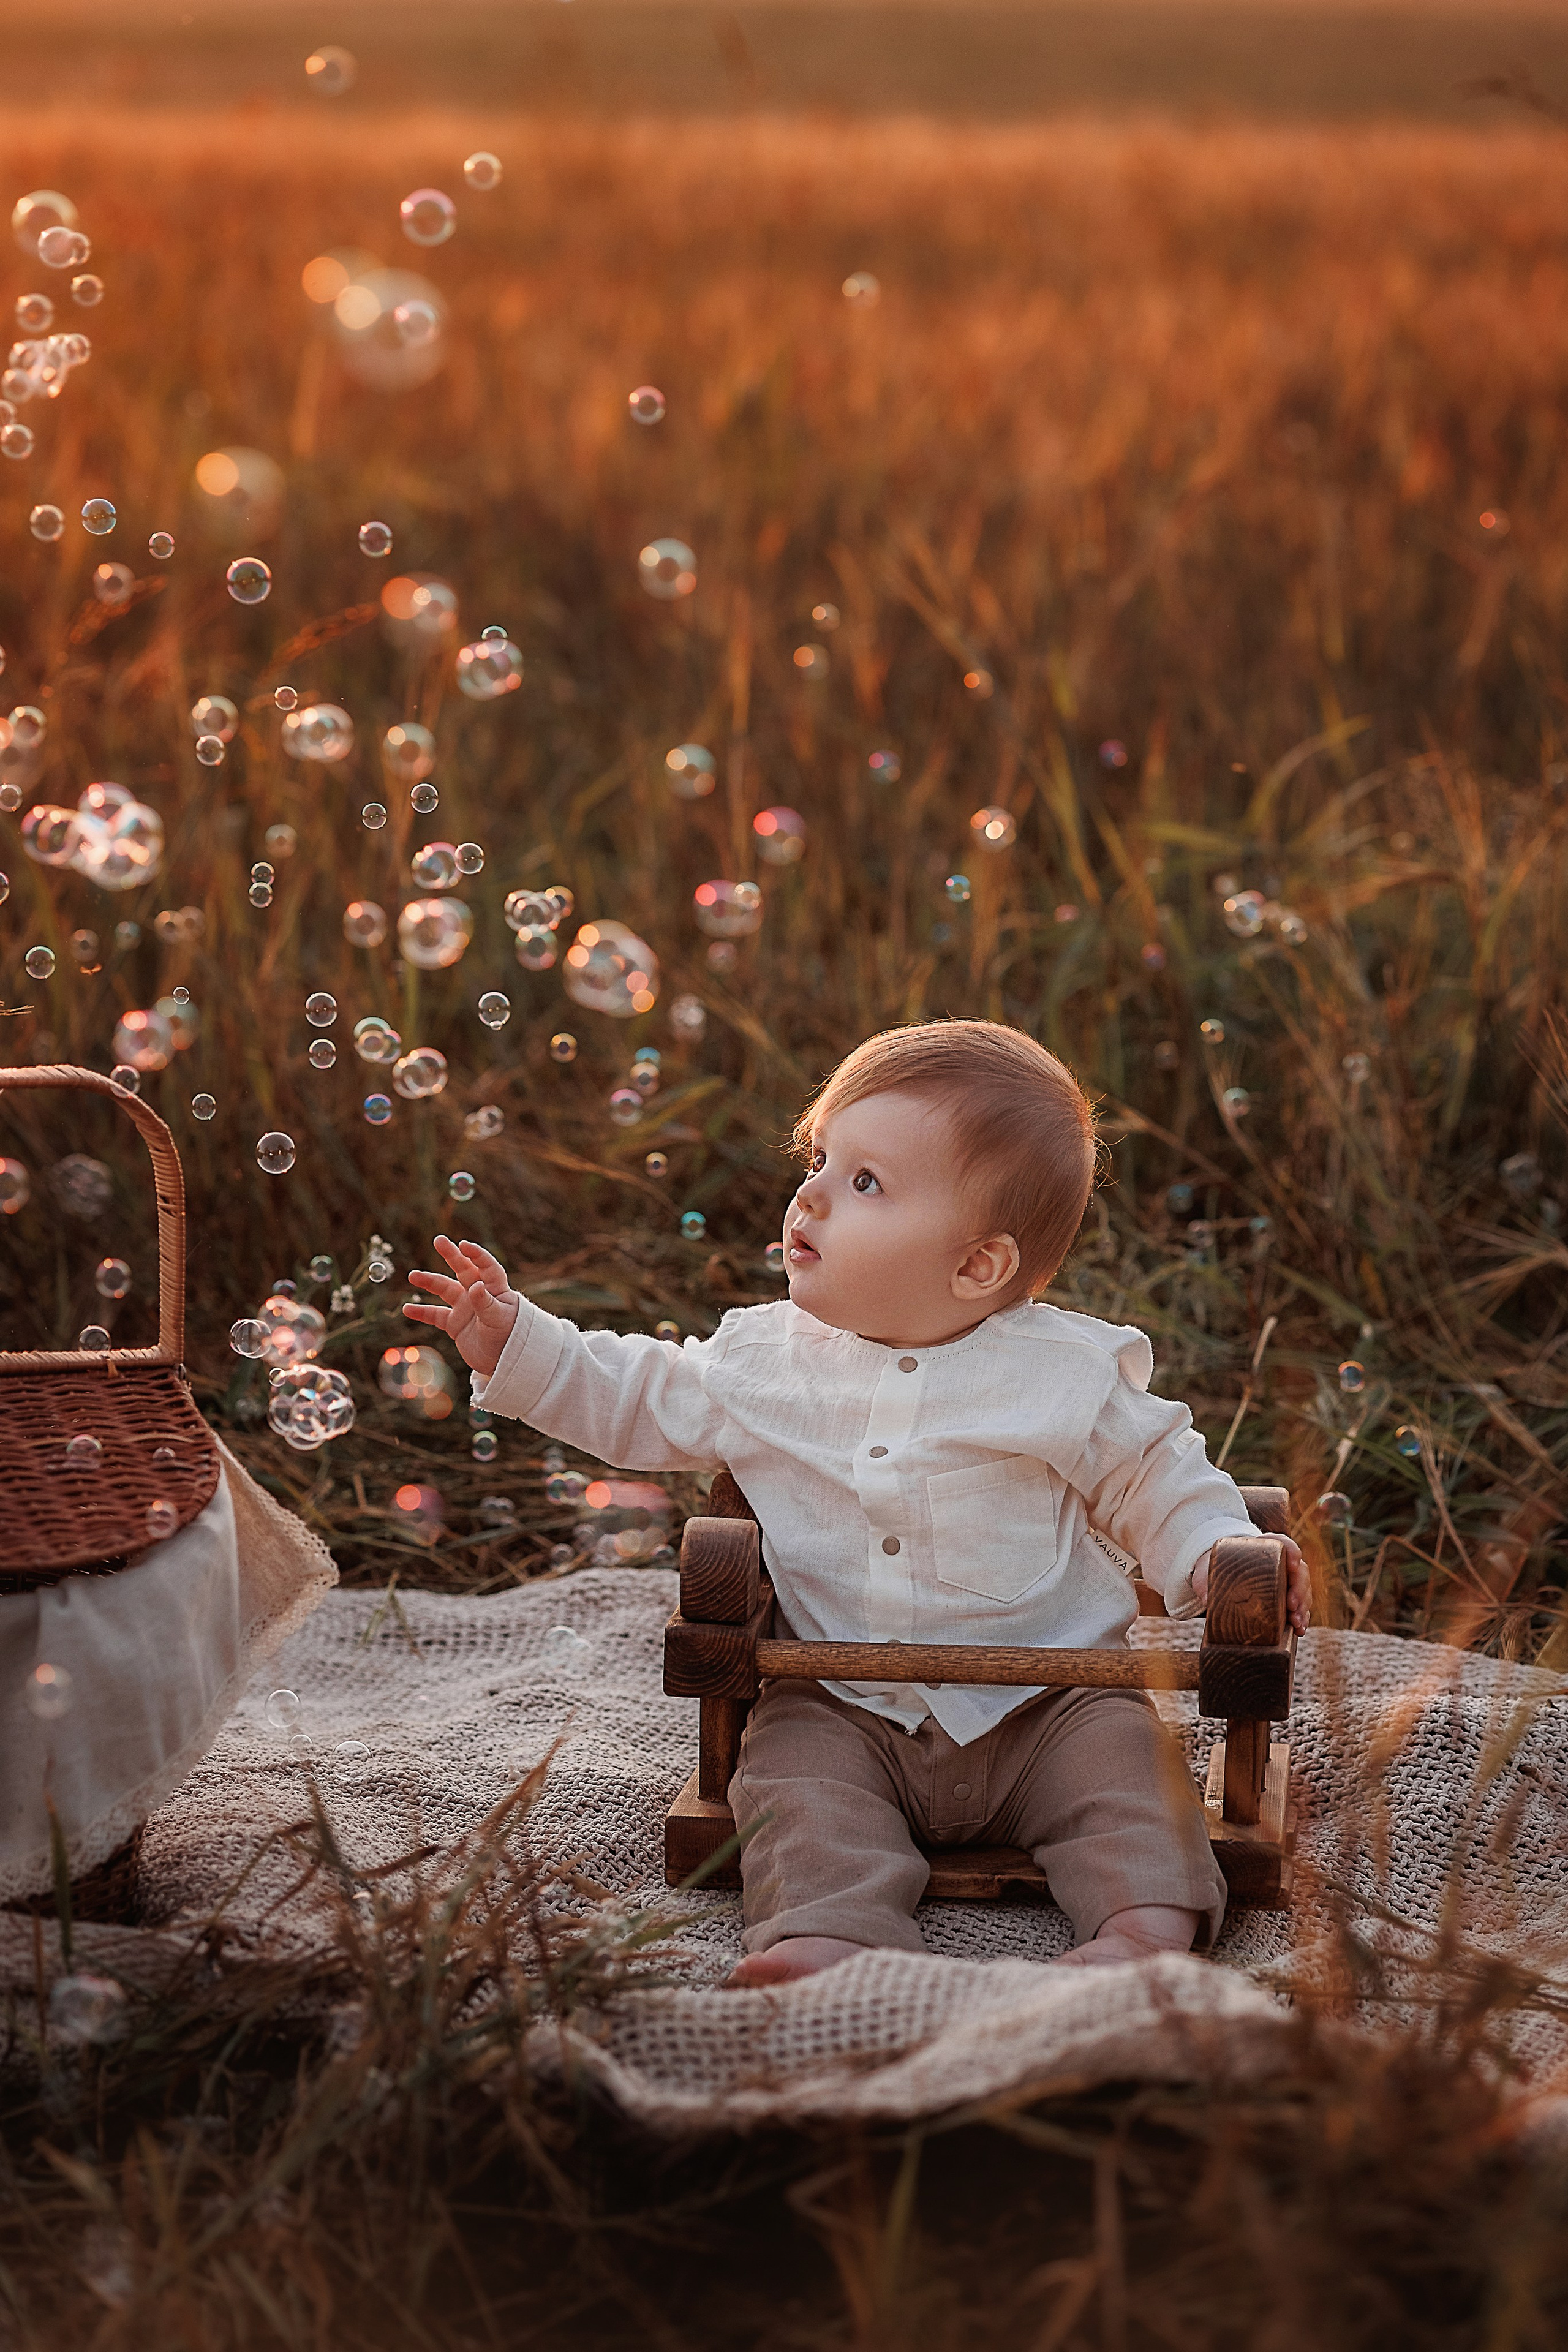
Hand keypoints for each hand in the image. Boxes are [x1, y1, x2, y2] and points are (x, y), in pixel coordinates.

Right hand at [403, 1236, 519, 1378]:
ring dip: (429, 1281)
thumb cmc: (509, 1338)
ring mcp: (466, 1307)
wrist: (503, 1363)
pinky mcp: (455, 1323)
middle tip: (439, 1240)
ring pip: (445, 1289)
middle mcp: (479, 1294)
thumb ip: (486, 1303)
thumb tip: (474, 1286)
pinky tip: (407, 1309)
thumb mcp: (499, 1319)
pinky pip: (436, 1315)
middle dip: (451, 1255)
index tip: (464, 1245)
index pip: (487, 1266)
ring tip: (413, 1275)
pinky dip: (421, 1312)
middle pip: (464, 1269)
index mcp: (496, 1289)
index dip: (477, 1255)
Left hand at [1191, 1536, 1310, 1633]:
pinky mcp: (1287, 1600)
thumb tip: (1206, 1599)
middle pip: (1299, 1571)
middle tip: (1291, 1605)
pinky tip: (1299, 1630)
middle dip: (1299, 1589)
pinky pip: (1300, 1608)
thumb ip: (1206, 1581)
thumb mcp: (1210, 1570)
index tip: (1292, 1562)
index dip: (1291, 1550)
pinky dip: (1302, 1619)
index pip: (1283, 1543)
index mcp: (1264, 1548)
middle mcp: (1281, 1563)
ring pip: (1303, 1591)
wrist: (1222, 1576)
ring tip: (1296, 1623)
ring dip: (1303, 1608)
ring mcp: (1287, 1582)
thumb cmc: (1219, 1567)